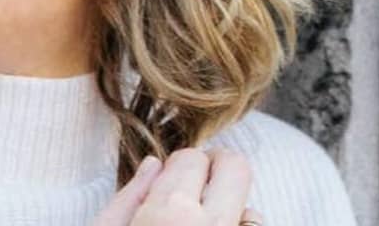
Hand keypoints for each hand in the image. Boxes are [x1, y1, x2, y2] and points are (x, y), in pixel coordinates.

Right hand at [93, 148, 263, 225]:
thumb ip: (128, 198)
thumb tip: (154, 166)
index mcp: (170, 213)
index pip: (192, 158)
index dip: (177, 167)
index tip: (167, 183)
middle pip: (236, 168)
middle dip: (215, 169)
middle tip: (194, 187)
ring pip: (250, 206)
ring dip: (226, 209)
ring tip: (197, 225)